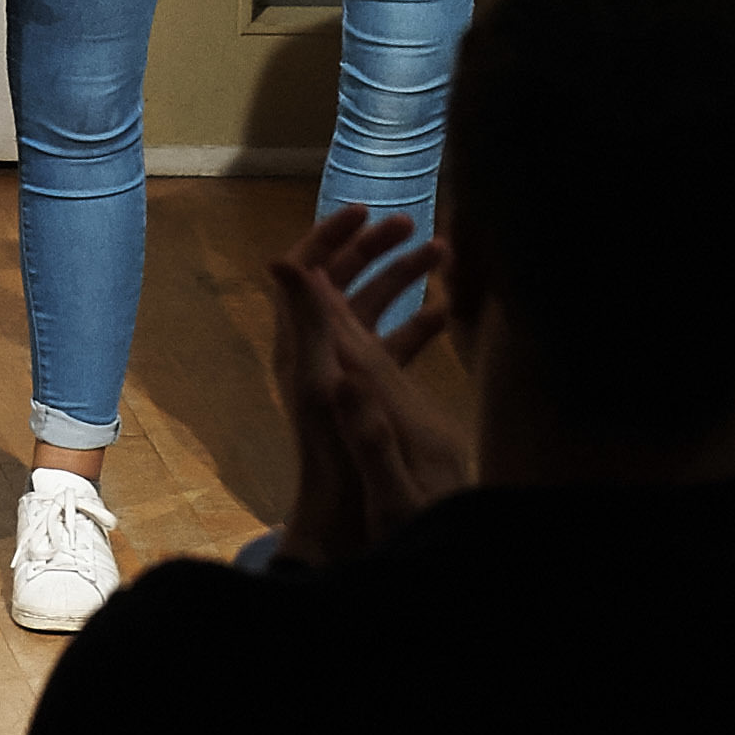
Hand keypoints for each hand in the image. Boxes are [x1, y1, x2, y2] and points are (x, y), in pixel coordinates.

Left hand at [266, 205, 462, 571]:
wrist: (345, 524)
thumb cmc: (336, 456)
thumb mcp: (321, 382)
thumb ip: (307, 320)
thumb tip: (284, 259)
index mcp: (302, 343)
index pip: (305, 271)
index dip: (329, 236)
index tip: (368, 211)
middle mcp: (318, 352)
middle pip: (340, 282)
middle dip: (375, 249)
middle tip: (417, 226)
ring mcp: (344, 373)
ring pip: (371, 309)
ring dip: (404, 279)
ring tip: (447, 255)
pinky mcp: (368, 396)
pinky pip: (392, 346)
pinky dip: (417, 324)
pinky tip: (451, 315)